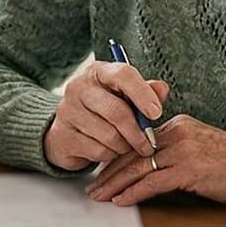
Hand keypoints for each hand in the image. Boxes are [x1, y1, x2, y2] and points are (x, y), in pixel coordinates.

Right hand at [44, 61, 169, 171]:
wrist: (67, 128)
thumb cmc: (103, 108)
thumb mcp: (124, 95)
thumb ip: (145, 91)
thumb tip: (162, 89)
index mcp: (98, 72)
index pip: (123, 75)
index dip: (142, 94)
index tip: (156, 113)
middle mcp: (79, 87)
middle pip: (117, 111)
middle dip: (137, 132)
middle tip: (148, 143)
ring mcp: (68, 112)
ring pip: (109, 135)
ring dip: (124, 145)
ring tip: (126, 144)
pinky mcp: (63, 136)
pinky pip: (98, 151)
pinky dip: (110, 155)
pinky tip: (108, 149)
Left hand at [84, 114, 225, 207]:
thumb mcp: (201, 147)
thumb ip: (177, 151)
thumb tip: (152, 169)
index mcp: (179, 125)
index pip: (138, 141)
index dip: (118, 157)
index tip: (104, 171)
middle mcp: (178, 133)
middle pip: (133, 152)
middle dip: (110, 171)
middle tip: (93, 185)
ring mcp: (182, 151)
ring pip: (138, 167)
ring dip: (115, 184)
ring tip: (100, 196)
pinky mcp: (188, 170)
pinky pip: (153, 182)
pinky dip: (133, 192)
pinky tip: (121, 201)